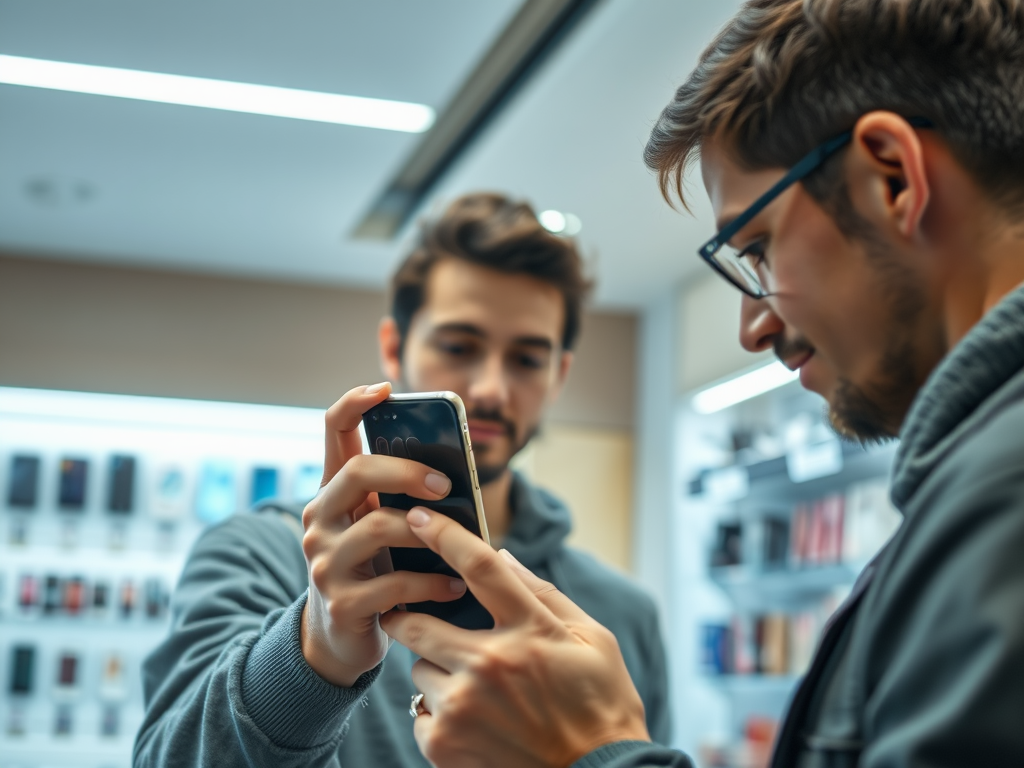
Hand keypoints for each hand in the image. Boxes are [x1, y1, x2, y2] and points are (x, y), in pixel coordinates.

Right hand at [300, 384, 467, 687]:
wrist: (337, 638)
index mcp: (333, 492)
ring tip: (463, 545)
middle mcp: (320, 519)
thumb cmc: (372, 568)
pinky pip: (395, 585)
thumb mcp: (378, 526)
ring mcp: (325, 562)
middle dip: (406, 472)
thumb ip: (400, 497)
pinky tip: (454, 588)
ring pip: (379, 527)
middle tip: (443, 484)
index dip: (354, 403)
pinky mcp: (342, 603)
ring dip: (429, 534)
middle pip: (357, 473)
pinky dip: (433, 585)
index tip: (385, 388)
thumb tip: (455, 470)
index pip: (331, 431)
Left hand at [381, 507, 649, 767]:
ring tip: (472, 686)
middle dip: (408, 615)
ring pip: (417, 669)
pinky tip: (472, 720)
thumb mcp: (592, 639)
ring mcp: (463, 707)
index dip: (444, 535)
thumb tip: (504, 557)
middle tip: (415, 617)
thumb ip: (545, 595)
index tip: (421, 517)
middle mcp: (490, 664)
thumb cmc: (601, 705)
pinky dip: (437, 711)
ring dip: (434, 670)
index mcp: (530, 631)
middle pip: (417, 621)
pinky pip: (419, 712)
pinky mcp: (445, 746)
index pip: (479, 566)